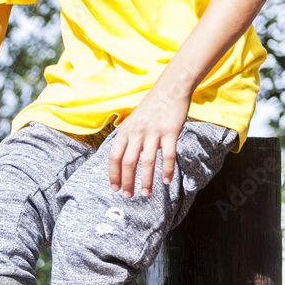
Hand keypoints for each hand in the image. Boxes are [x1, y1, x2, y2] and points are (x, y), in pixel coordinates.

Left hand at [108, 83, 191, 197]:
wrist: (170, 89)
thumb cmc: (150, 108)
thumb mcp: (132, 122)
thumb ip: (126, 139)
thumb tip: (121, 161)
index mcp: (124, 131)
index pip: (114, 157)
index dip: (113, 175)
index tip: (115, 188)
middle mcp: (136, 133)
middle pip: (128, 163)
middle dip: (127, 182)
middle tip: (129, 195)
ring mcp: (153, 132)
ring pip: (147, 162)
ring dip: (146, 181)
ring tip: (146, 193)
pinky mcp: (170, 132)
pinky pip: (168, 155)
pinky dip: (167, 170)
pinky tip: (167, 181)